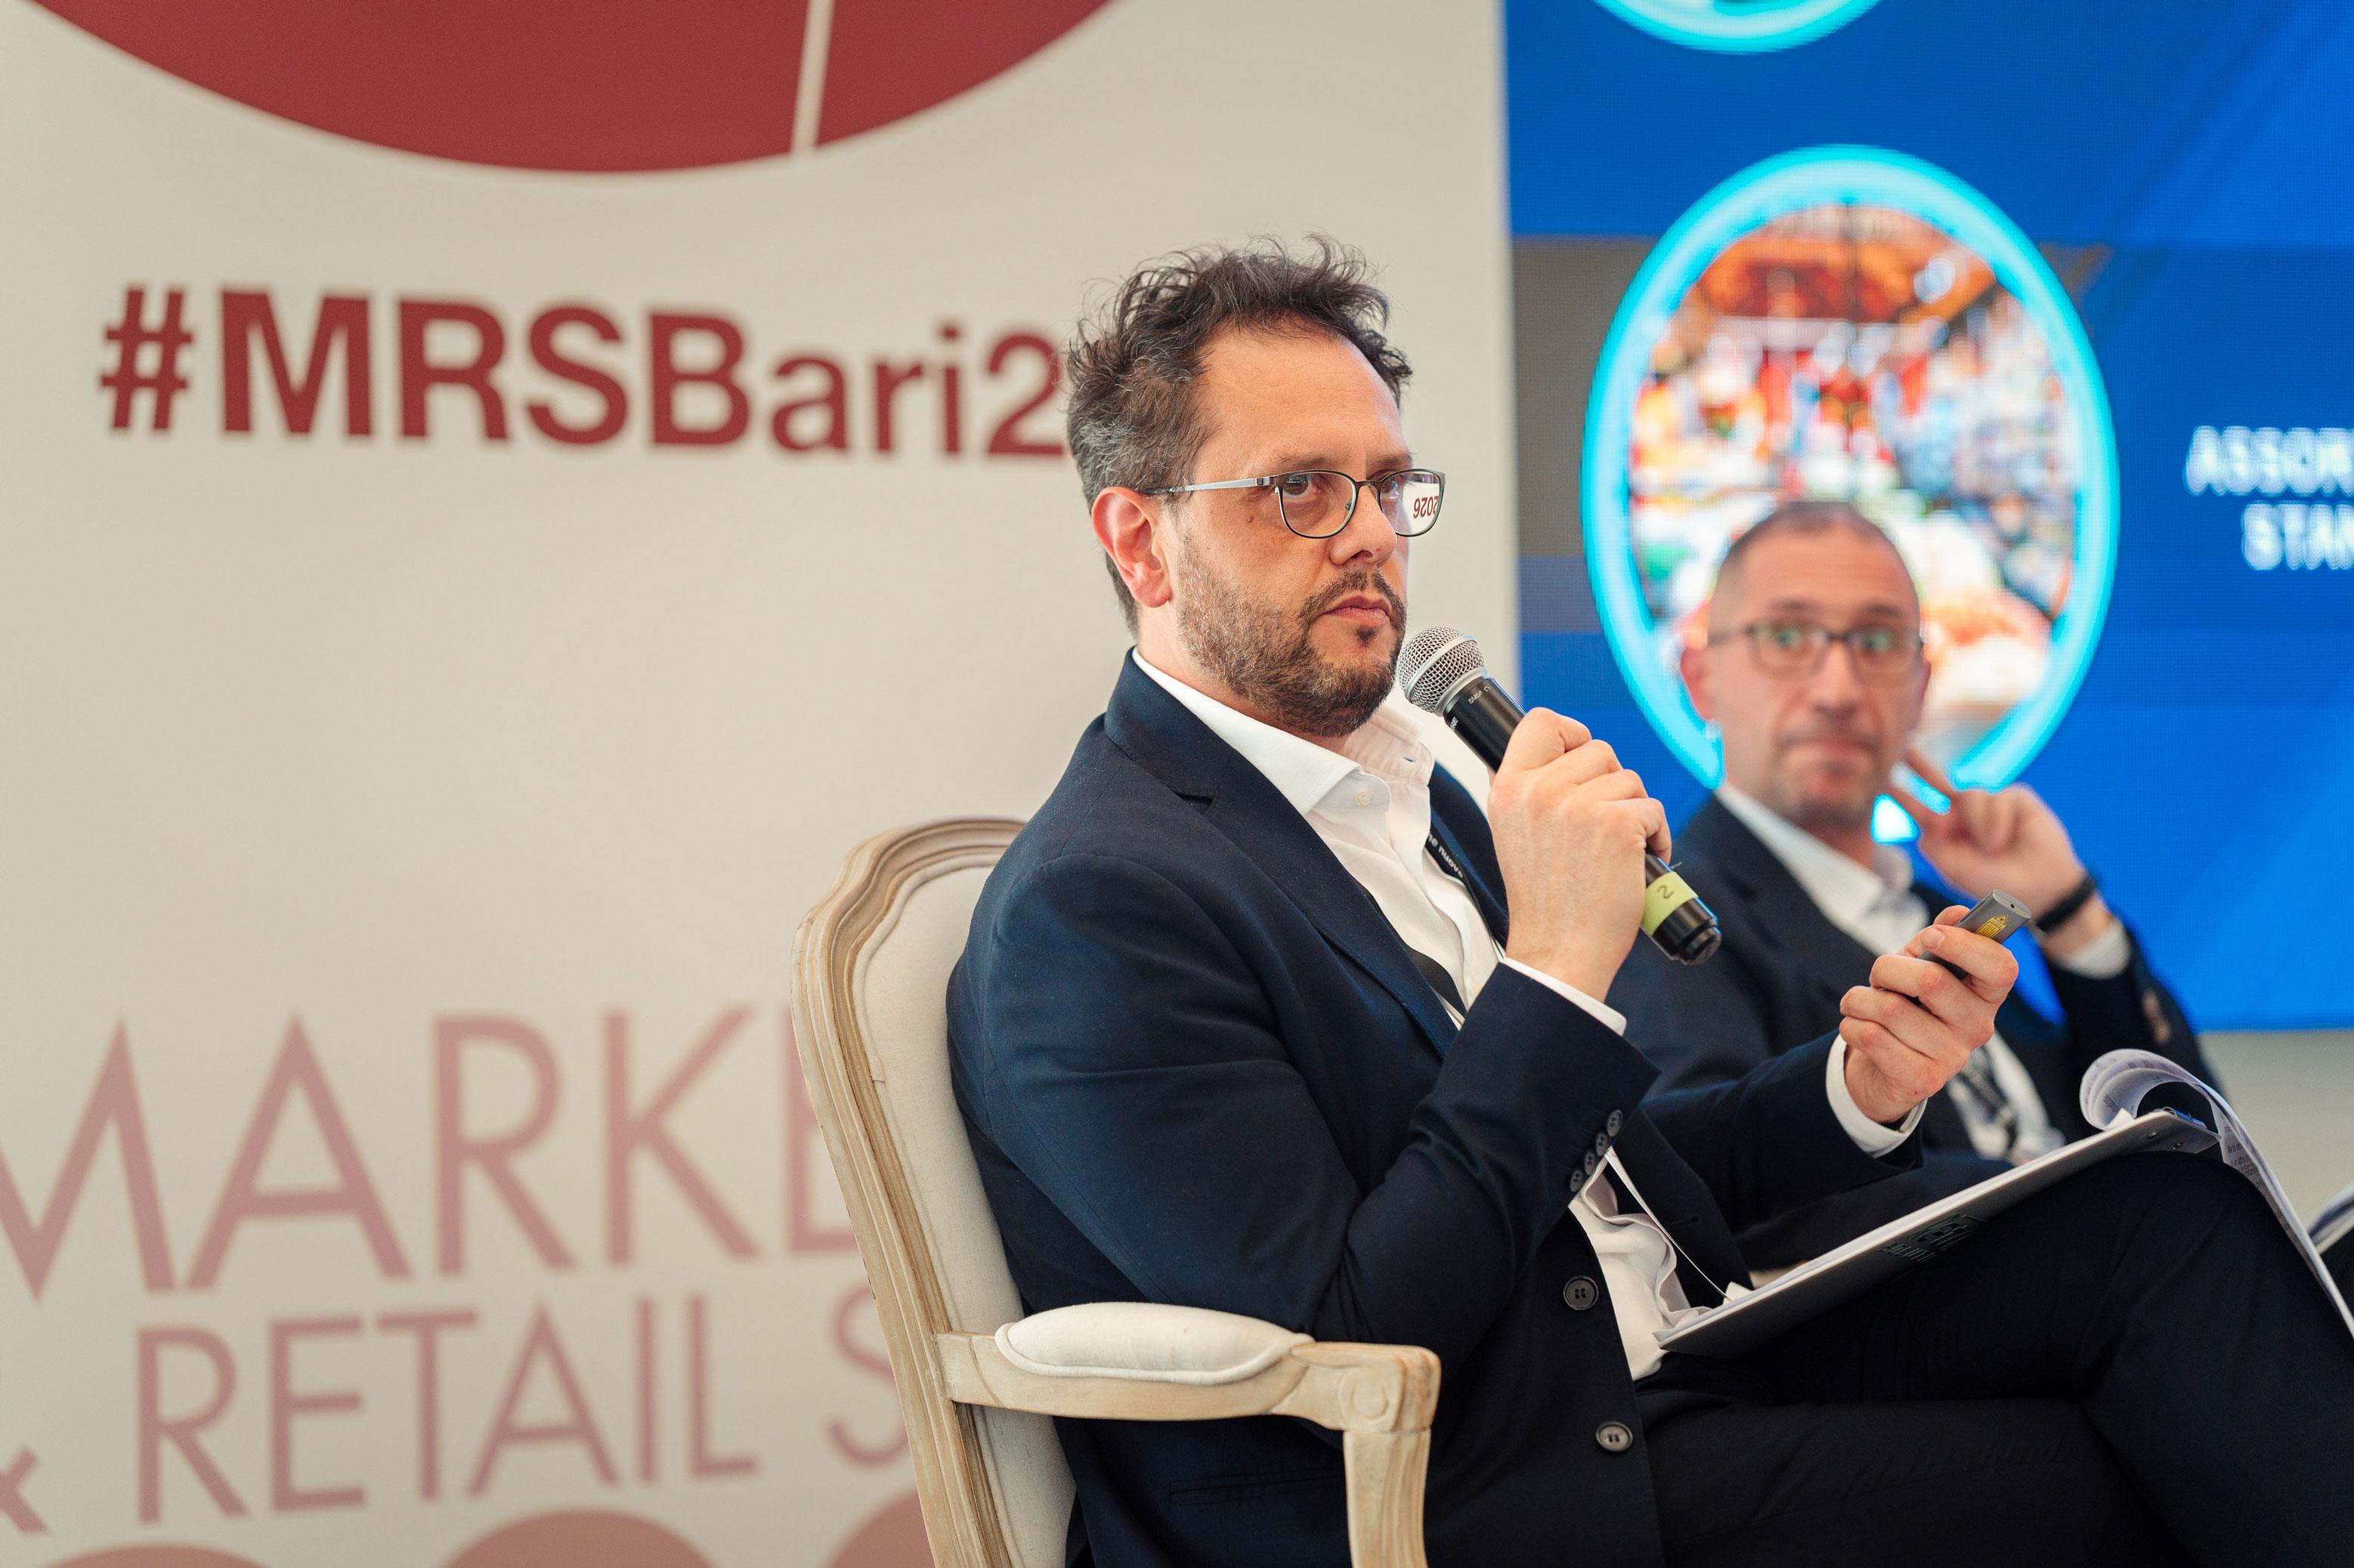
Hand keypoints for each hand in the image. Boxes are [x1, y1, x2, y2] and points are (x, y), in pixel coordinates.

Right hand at [1491, 709, 1668, 999]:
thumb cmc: (1545, 900)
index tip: (1580, 758)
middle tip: (1599, 827)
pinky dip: (1656, 836)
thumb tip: (1560, 753)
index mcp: (1508, 790)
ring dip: (1635, 812)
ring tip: (1616, 850)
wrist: (1558, 950)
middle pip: (1599, 750)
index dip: (1570, 733)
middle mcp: (1539, 792)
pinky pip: (1653, 809)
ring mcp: (1578, 806)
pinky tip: (1637, 862)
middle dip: (1611, 784)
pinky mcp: (1616, 824)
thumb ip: (1530, 791)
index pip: (1540, 722)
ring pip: (1630, 779)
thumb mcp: (1513, 833)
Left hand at [1839, 905, 2018, 1124]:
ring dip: (1860, 998)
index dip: (1964, 945)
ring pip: (1891, 1008)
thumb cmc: (1907, 1006)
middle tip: (1879, 975)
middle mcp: (1979, 1028)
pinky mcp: (1922, 1081)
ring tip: (1861, 1004)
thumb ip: (1937, 939)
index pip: (2001, 967)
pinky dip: (1850, 1023)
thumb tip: (1958, 912)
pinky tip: (1857, 1026)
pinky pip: (1871, 1036)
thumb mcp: (1921, 968)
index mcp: (1986, 995)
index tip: (1931, 935)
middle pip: (1931, 981)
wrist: (1884, 1070)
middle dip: (1888, 968)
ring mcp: (1953, 1058)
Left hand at [1891, 746, 2113, 954]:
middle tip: (1904, 748)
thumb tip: (1928, 817)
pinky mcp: (2015, 798)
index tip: (1883, 781)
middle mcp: (1964, 815)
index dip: (1903, 795)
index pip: (1920, 808)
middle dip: (1921, 764)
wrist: (2038, 888)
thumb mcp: (1954, 867)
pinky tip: (2005, 839)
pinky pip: (1997, 798)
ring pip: (1970, 794)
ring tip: (1992, 849)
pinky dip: (1997, 822)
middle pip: (1938, 781)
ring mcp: (1989, 804)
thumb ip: (1934, 842)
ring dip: (1978, 824)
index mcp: (1947, 832)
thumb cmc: (1993, 881)